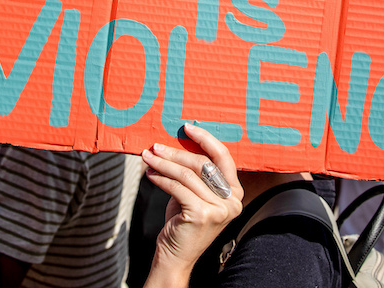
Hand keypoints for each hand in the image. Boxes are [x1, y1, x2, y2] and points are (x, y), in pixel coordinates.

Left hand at [142, 124, 242, 275]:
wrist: (175, 256)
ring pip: (187, 175)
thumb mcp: (193, 194)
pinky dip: (161, 179)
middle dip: (176, 152)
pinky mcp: (202, 214)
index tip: (186, 128)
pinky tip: (150, 174)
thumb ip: (194, 173)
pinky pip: (177, 188)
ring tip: (148, 158)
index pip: (223, 157)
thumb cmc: (183, 222)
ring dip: (164, 164)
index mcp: (235, 192)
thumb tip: (174, 143)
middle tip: (155, 146)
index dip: (205, 139)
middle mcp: (232, 201)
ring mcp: (219, 209)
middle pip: (203, 164)